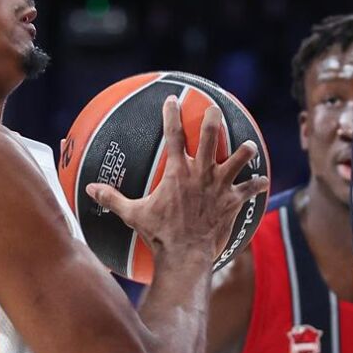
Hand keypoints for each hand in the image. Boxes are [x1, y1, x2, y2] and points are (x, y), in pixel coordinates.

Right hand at [87, 95, 268, 269]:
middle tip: (214, 108)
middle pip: (210, 137)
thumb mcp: (132, 214)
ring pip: (237, 159)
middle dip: (212, 119)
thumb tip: (88, 189)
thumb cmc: (159, 234)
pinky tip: (264, 180)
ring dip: (243, 150)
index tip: (173, 99)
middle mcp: (200, 173)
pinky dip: (256, 185)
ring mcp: (219, 186)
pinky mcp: (232, 202)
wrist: (185, 254)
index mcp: (177, 172)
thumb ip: (112, 198)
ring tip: (248, 143)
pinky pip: (249, 190)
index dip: (172, 114)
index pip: (173, 135)